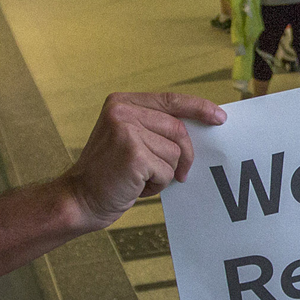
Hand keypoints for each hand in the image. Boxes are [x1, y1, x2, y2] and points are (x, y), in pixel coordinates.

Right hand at [62, 93, 227, 229]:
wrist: (80, 198)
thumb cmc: (109, 173)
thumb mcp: (127, 138)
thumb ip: (154, 127)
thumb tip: (198, 128)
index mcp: (122, 102)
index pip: (171, 100)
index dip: (199, 108)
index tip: (219, 117)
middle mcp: (122, 111)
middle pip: (178, 129)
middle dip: (183, 155)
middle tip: (176, 174)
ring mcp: (127, 131)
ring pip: (174, 153)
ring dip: (164, 172)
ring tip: (139, 178)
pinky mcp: (133, 154)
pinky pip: (166, 171)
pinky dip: (157, 185)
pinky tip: (135, 186)